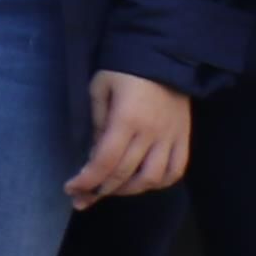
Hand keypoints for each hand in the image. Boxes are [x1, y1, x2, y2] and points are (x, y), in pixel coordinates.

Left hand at [67, 71, 191, 206]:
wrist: (164, 57)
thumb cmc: (124, 70)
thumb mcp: (100, 88)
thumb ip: (96, 123)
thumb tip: (93, 156)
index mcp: (126, 120)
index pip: (105, 161)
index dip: (86, 180)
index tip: (70, 188)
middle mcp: (151, 134)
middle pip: (124, 174)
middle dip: (100, 190)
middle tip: (82, 198)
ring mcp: (171, 138)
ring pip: (151, 179)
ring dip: (128, 190)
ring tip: (110, 190)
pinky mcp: (184, 138)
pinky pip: (176, 171)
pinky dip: (158, 183)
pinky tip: (142, 184)